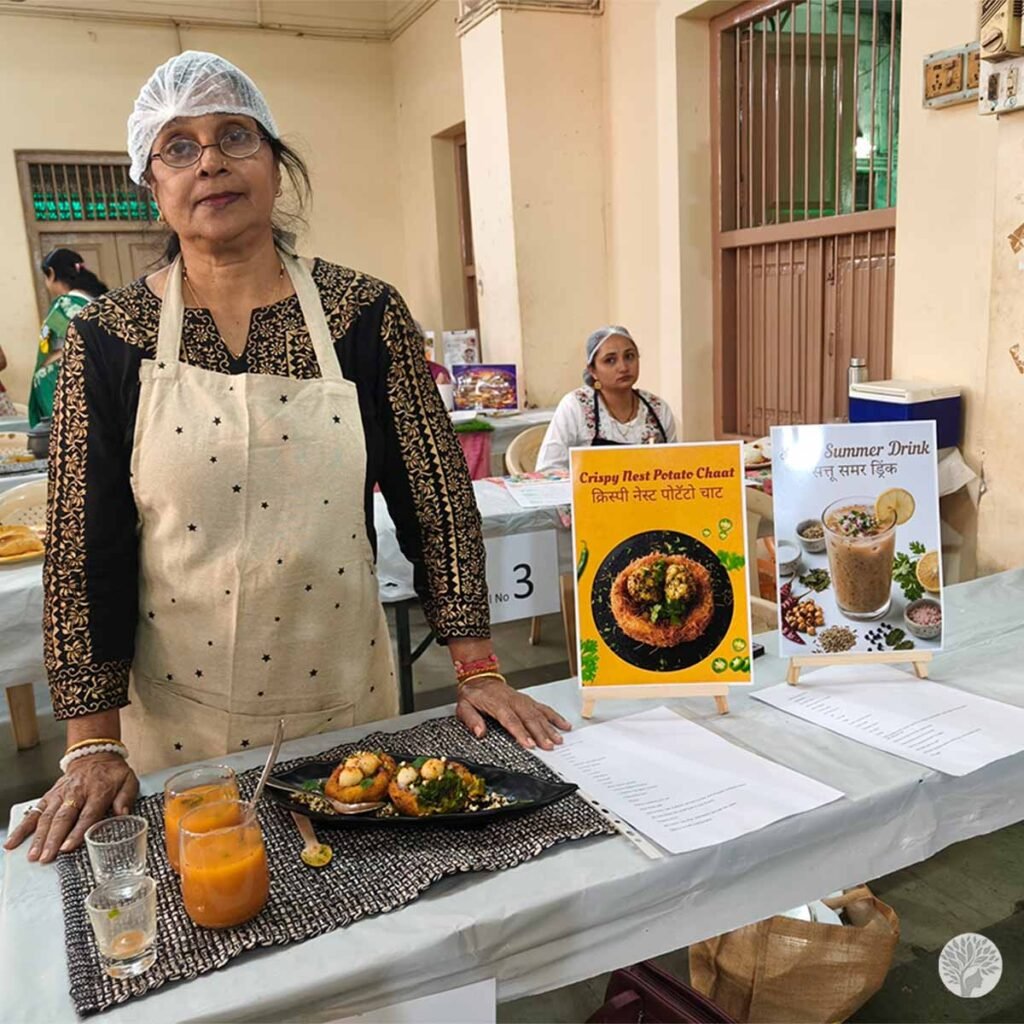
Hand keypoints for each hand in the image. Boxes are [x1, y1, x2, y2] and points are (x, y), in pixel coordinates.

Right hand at [3, 754, 137, 862]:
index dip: (77, 832)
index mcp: (98, 791)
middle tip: (47, 857)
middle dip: (53, 839)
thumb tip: (123, 814)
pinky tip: (13, 842)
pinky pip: (34, 812)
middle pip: (63, 818)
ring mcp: (60, 794)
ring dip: (39, 837)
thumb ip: (126, 798)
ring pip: (47, 817)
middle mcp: (76, 793)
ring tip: (33, 855)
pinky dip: (22, 827)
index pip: (87, 814)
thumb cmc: (112, 773)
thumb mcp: (128, 780)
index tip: (68, 847)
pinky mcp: (49, 796)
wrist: (94, 754)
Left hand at [456, 677, 570, 750]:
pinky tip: (564, 725)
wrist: (480, 678)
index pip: (510, 719)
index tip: (529, 744)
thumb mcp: (464, 706)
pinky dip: (555, 716)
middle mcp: (513, 701)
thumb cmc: (473, 695)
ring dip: (549, 727)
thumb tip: (479, 732)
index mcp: (497, 704)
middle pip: (528, 718)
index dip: (520, 732)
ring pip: (538, 714)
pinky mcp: (528, 700)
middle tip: (548, 746)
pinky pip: (543, 708)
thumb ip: (471, 719)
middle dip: (540, 733)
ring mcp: (522, 700)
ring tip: (558, 739)